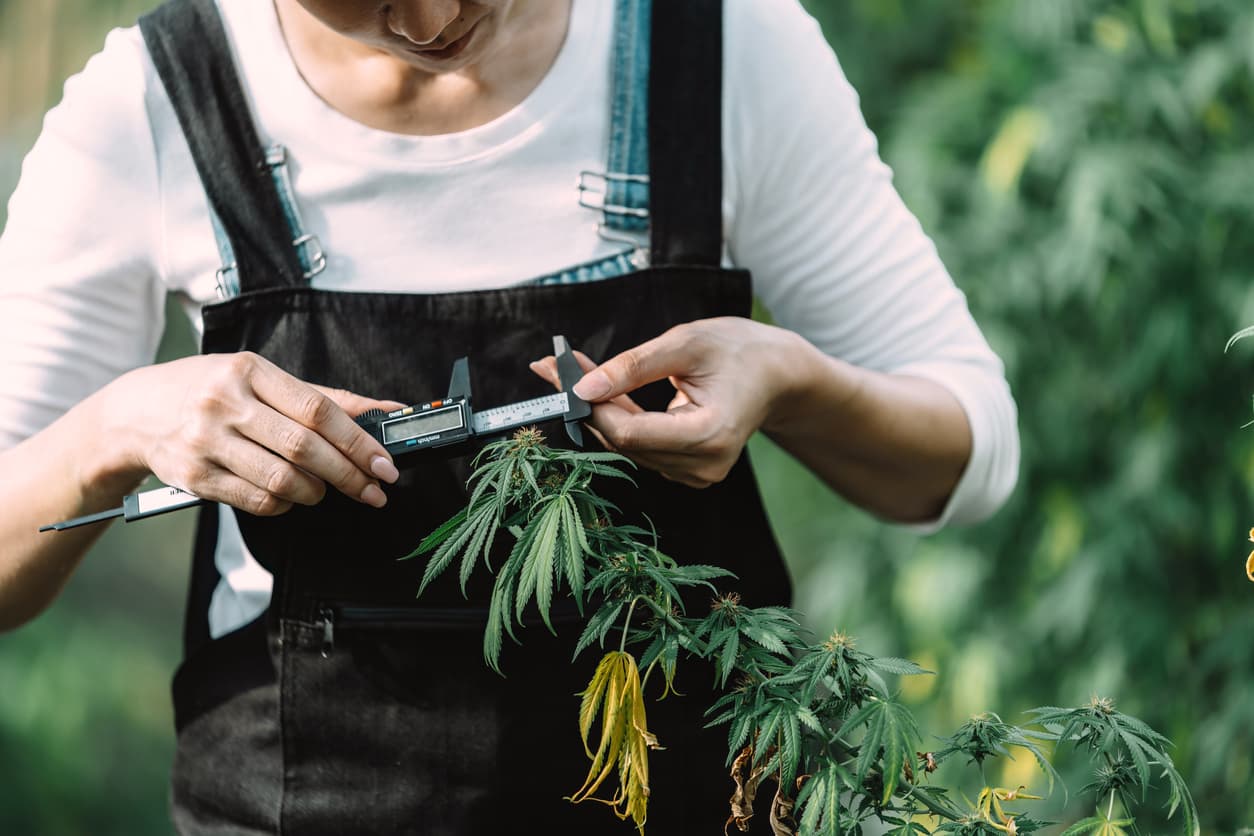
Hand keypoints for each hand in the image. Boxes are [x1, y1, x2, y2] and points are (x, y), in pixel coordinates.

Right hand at [102, 352, 402, 515]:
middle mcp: (225, 403)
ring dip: (315, 491)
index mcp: (249, 370)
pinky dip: (284, 504)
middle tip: (372, 490)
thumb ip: (324, 397)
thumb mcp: (261, 378)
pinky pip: (256, 500)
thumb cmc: (210, 390)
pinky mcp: (195, 476)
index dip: (358, 441)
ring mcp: (206, 441)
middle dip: (348, 475)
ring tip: (323, 489)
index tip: (384, 463)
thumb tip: (387, 410)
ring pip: (282, 479)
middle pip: (304, 448)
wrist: (135, 412)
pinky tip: (290, 496)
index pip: (318, 409)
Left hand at [530, 318, 813, 487]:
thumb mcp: (686, 343)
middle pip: (625, 441)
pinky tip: (610, 392)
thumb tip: (581, 388)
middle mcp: (705, 465)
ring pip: (628, 446)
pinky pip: (640, 448)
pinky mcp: (689, 472)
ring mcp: (698, 474)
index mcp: (710, 434)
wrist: (777, 375)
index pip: (630, 433)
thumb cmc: (738, 350)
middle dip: (588, 403)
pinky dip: (620, 419)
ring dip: (600, 410)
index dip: (591, 406)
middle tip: (558, 364)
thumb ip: (633, 366)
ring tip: (582, 370)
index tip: (561, 371)